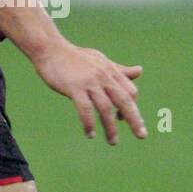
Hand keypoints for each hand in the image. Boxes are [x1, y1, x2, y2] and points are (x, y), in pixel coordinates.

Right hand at [32, 39, 146, 143]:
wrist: (50, 49)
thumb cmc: (75, 56)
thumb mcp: (101, 61)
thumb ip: (119, 70)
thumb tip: (139, 71)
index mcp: (111, 71)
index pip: (130, 91)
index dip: (132, 107)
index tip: (126, 120)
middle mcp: (104, 77)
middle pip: (124, 100)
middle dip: (134, 119)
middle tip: (142, 136)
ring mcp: (89, 82)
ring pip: (106, 108)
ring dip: (110, 127)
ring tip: (113, 142)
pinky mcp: (74, 88)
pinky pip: (85, 109)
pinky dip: (89, 124)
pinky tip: (90, 134)